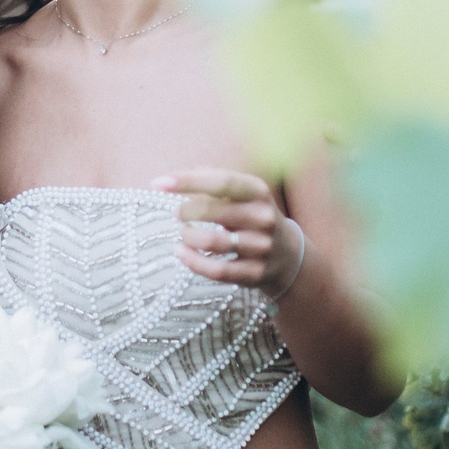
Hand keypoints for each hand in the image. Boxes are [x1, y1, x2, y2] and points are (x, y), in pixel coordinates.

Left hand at [157, 169, 304, 297]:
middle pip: (213, 211)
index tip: (159, 183)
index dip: (188, 181)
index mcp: (258, 192)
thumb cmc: (252, 217)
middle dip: (186, 211)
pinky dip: (192, 262)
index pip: (221, 182)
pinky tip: (180, 253)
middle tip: (178, 213)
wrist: (288, 256)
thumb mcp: (243, 194)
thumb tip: (181, 175)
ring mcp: (261, 247)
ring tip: (184, 234)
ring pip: (212, 242)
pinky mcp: (255, 273)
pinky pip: (217, 270)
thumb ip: (213, 180)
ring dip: (188, 237)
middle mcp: (263, 218)